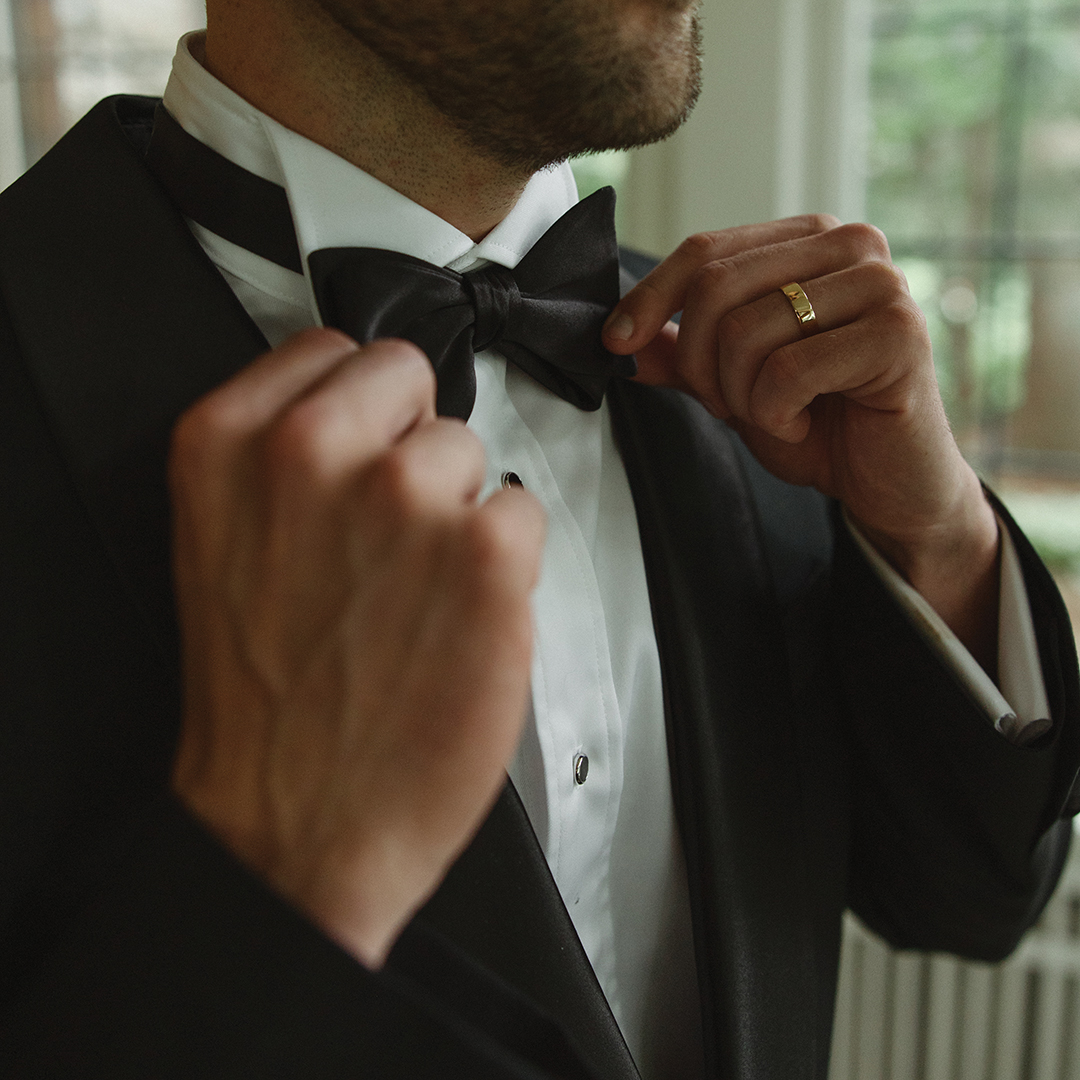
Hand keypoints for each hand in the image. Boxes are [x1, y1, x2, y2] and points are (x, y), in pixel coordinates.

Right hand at [169, 328, 544, 967]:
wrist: (298, 823)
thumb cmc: (267, 705)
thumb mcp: (222, 547)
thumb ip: (275, 460)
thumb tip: (356, 416)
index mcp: (228, 445)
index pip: (334, 351)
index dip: (361, 409)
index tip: (364, 446)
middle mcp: (311, 454)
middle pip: (412, 380)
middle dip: (413, 443)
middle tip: (393, 529)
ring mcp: (404, 498)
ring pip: (471, 449)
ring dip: (458, 511)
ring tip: (418, 591)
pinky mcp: (486, 553)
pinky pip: (521, 510)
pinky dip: (506, 563)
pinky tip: (459, 617)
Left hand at [603, 217, 999, 667]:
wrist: (887, 486)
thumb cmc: (817, 425)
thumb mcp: (731, 383)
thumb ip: (680, 353)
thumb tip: (617, 334)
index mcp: (809, 241)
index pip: (705, 251)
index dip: (650, 298)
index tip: (615, 343)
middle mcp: (850, 245)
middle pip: (716, 288)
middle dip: (701, 365)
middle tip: (731, 405)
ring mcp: (881, 285)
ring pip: (745, 332)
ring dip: (741, 397)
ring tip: (779, 415)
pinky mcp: (899, 334)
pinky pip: (786, 372)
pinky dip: (777, 416)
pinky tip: (806, 426)